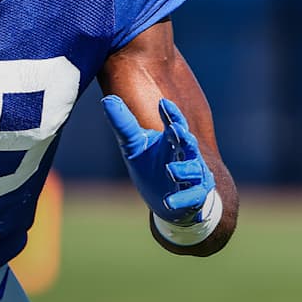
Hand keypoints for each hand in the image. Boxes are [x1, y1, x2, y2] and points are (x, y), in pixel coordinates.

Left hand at [102, 96, 215, 224]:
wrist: (165, 200)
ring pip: (193, 170)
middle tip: (175, 129)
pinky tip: (168, 202)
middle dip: (183, 137)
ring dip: (183, 170)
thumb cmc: (151, 166)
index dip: (171, 114)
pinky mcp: (194, 197)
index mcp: (173, 140)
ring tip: (170, 170)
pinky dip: (180, 200)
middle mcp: (187, 156)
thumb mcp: (134, 145)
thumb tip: (107, 99)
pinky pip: (190, 198)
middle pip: (189, 143)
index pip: (175, 123)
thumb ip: (124, 124)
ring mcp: (194, 177)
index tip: (163, 103)